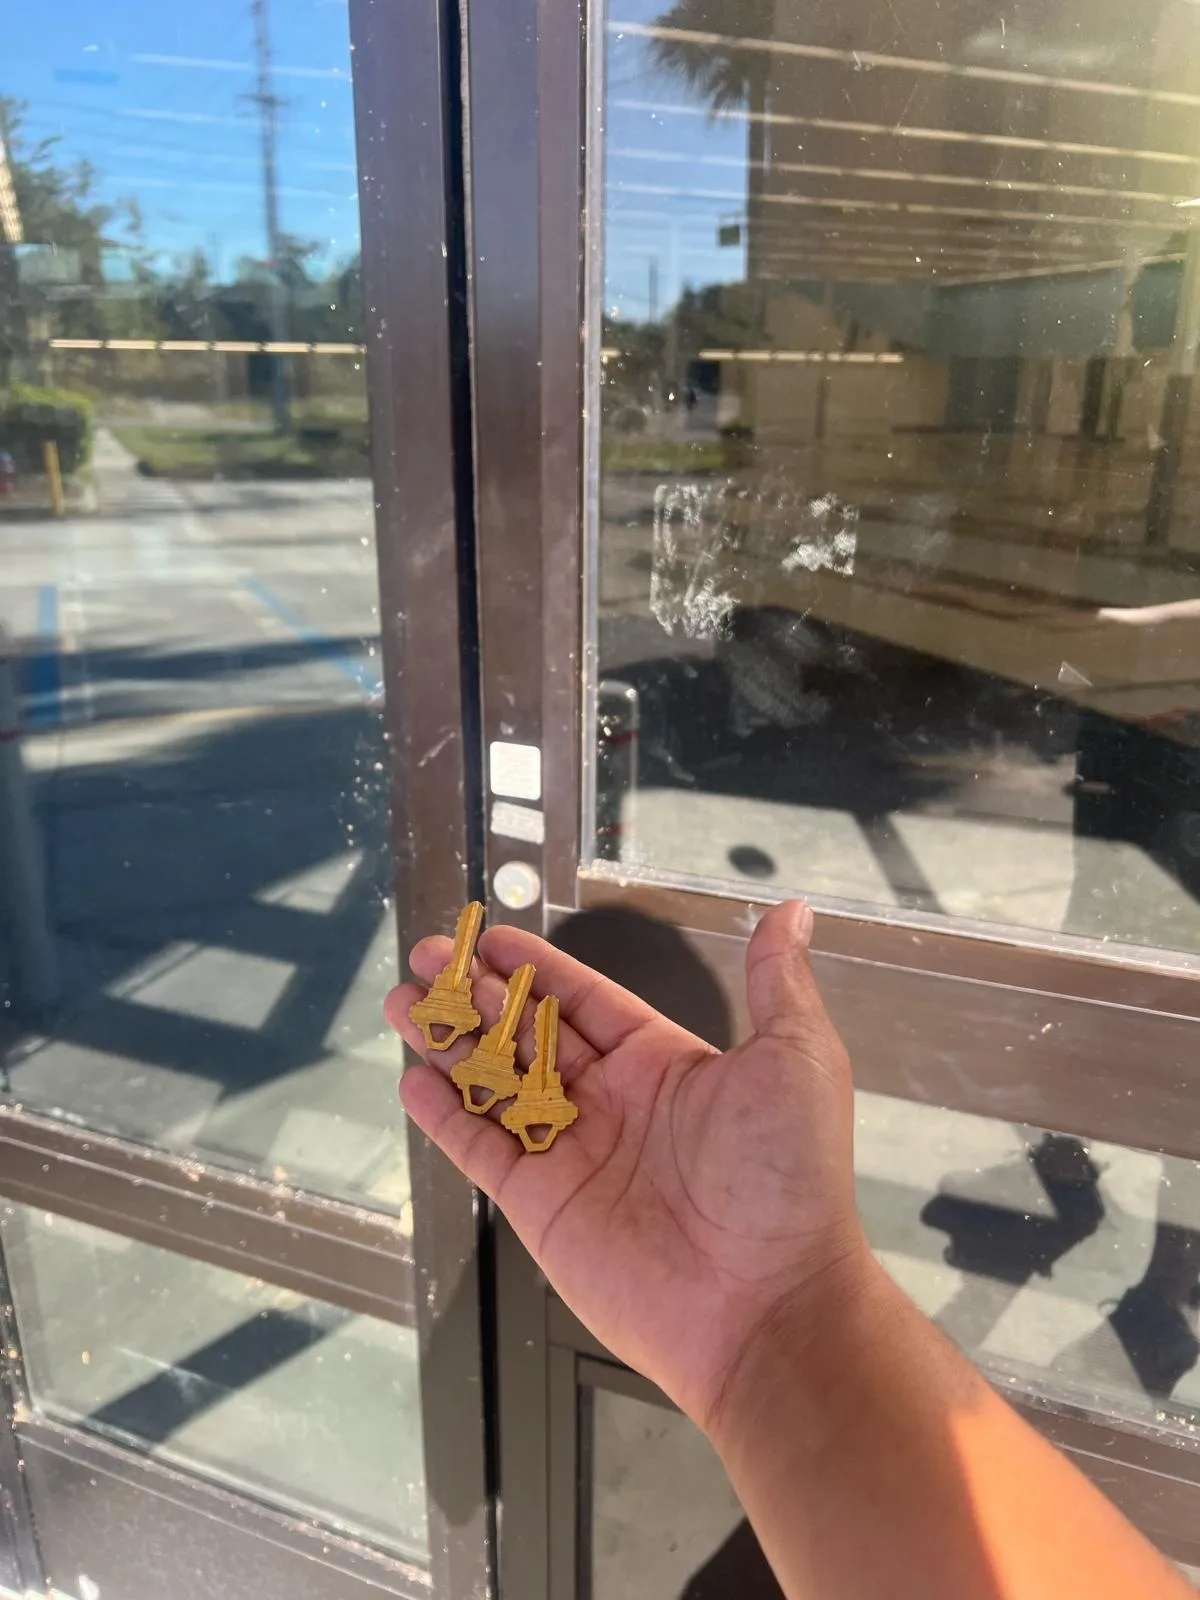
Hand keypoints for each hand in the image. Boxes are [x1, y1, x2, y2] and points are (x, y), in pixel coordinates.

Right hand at [384, 901, 871, 1431]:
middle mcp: (613, 1105)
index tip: (493, 937)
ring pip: (494, 1083)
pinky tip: (414, 1079)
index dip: (537, 969)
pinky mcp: (541, 1206)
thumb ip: (777, 981)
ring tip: (403, 1001)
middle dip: (476, 993)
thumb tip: (793, 910)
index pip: (585, 1002)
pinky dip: (445, 1114)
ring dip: (448, 1042)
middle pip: (527, 1035)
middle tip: (430, 953)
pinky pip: (482, 1148)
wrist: (767, 1305)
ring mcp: (573, 1156)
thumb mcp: (797, 1058)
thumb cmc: (789, 1179)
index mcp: (666, 1065)